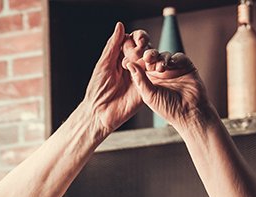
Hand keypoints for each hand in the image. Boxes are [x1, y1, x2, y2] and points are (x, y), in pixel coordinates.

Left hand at [83, 22, 149, 138]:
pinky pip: (156, 75)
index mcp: (120, 57)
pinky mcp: (148, 86)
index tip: (139, 39)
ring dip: (153, 56)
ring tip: (146, 60)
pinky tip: (156, 68)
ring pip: (152, 59)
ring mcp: (141, 75)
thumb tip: (120, 25)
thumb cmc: (97, 89)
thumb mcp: (104, 64)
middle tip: (141, 50)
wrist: (100, 113)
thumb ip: (113, 46)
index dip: (138, 37)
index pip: (133, 40)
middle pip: (145, 48)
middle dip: (146, 46)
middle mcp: (132, 64)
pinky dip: (158, 69)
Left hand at [125, 48, 214, 129]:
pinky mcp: (185, 66)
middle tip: (147, 57)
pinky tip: (171, 64)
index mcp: (148, 80)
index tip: (128, 59)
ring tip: (160, 67)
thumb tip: (128, 64)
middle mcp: (159, 73)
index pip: (139, 66)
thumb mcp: (149, 95)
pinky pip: (178, 57)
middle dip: (148, 55)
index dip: (134, 61)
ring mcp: (172, 69)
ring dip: (161, 58)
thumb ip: (139, 79)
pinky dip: (174, 58)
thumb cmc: (167, 108)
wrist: (189, 112)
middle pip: (151, 58)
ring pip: (164, 55)